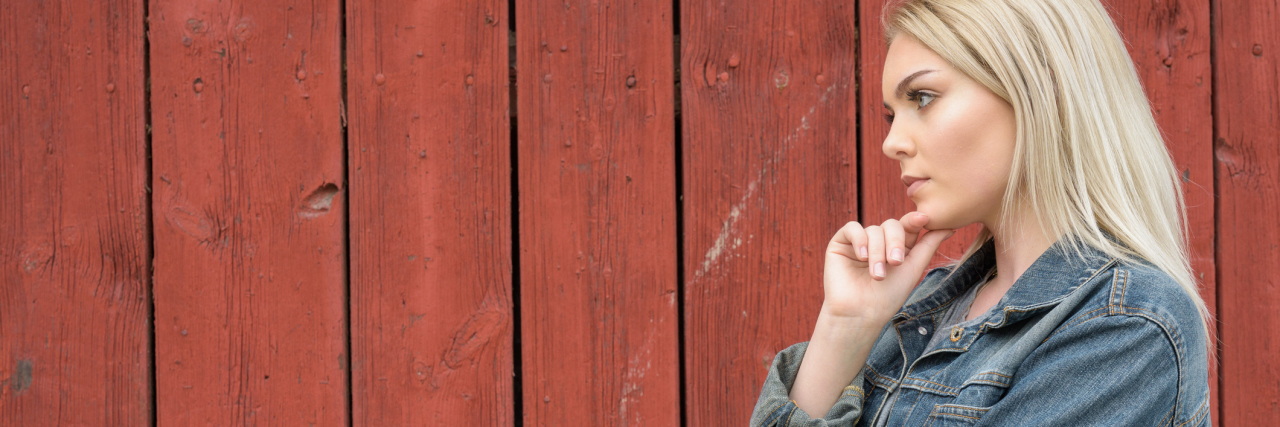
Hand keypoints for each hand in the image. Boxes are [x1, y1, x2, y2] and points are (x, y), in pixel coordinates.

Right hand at [821, 212, 954, 324]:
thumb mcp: (913, 269)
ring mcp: (860, 242)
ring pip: (873, 230)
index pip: (907, 226)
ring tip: (877, 275)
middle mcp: (879, 242)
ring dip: (877, 252)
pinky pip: (852, 228)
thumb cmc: (888, 297)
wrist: (860, 314)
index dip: (915, 220)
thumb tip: (949, 227)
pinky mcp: (840, 243)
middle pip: (892, 225)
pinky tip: (861, 257)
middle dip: (896, 242)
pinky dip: (860, 240)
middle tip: (896, 262)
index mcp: (898, 247)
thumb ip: (928, 245)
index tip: (924, 218)